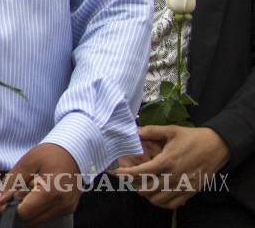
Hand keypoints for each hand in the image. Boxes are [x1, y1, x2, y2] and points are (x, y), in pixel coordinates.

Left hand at [0, 144, 79, 225]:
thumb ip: (9, 184)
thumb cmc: (49, 154)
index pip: (24, 213)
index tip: (13, 192)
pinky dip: (40, 208)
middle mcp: (62, 204)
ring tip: (34, 188)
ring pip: (39, 219)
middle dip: (21, 207)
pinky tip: (41, 192)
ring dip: (31, 208)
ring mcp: (67, 208)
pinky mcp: (69, 209)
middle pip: (31, 219)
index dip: (13, 205)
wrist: (74, 150)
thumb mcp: (26, 163)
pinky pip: (48, 216)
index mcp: (51, 192)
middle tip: (24, 187)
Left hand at [115, 125, 229, 209]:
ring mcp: (183, 186)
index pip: (141, 172)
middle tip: (130, 178)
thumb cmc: (193, 137)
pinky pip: (172, 204)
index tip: (117, 172)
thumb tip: (135, 131)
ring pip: (157, 199)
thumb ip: (152, 131)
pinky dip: (161, 202)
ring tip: (142, 185)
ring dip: (147, 194)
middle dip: (134, 185)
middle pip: (147, 189)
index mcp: (167, 161)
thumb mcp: (171, 130)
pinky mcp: (191, 192)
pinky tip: (157, 194)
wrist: (218, 146)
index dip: (127, 174)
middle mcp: (174, 177)